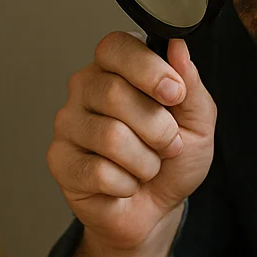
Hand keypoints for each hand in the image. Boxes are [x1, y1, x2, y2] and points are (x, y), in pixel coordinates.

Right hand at [47, 33, 216, 251]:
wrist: (157, 210)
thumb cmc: (172, 161)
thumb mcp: (197, 121)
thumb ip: (190, 84)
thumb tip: (178, 46)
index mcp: (116, 68)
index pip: (116, 46)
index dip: (147, 68)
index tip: (174, 94)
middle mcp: (85, 89)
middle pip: (114, 94)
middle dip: (157, 128)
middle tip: (168, 144)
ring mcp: (68, 124)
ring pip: (110, 136)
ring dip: (145, 161)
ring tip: (147, 166)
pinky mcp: (59, 160)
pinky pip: (98, 171)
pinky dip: (126, 185)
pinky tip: (124, 184)